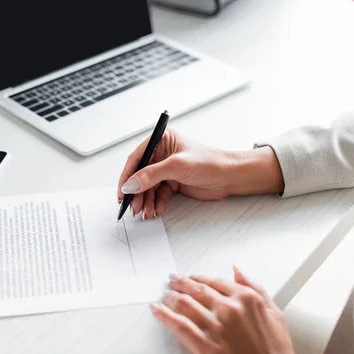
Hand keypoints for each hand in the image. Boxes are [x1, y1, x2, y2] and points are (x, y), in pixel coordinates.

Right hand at [117, 130, 283, 217]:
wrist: (231, 177)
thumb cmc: (211, 162)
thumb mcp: (177, 166)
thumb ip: (151, 175)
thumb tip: (130, 185)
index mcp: (161, 141)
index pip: (136, 158)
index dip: (126, 176)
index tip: (122, 192)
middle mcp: (162, 154)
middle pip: (140, 175)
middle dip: (136, 193)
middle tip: (132, 207)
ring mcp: (167, 169)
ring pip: (148, 188)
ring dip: (145, 201)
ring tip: (146, 212)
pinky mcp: (173, 182)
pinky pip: (158, 194)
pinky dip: (155, 203)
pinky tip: (156, 210)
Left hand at [151, 267, 306, 353]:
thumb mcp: (274, 314)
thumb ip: (255, 288)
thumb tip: (237, 272)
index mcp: (247, 299)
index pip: (215, 281)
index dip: (199, 278)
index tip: (192, 277)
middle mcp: (230, 309)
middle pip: (196, 289)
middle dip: (181, 283)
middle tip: (172, 281)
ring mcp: (216, 327)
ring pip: (185, 304)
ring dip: (170, 297)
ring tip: (164, 295)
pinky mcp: (205, 346)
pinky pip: (179, 326)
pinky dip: (164, 315)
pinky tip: (158, 311)